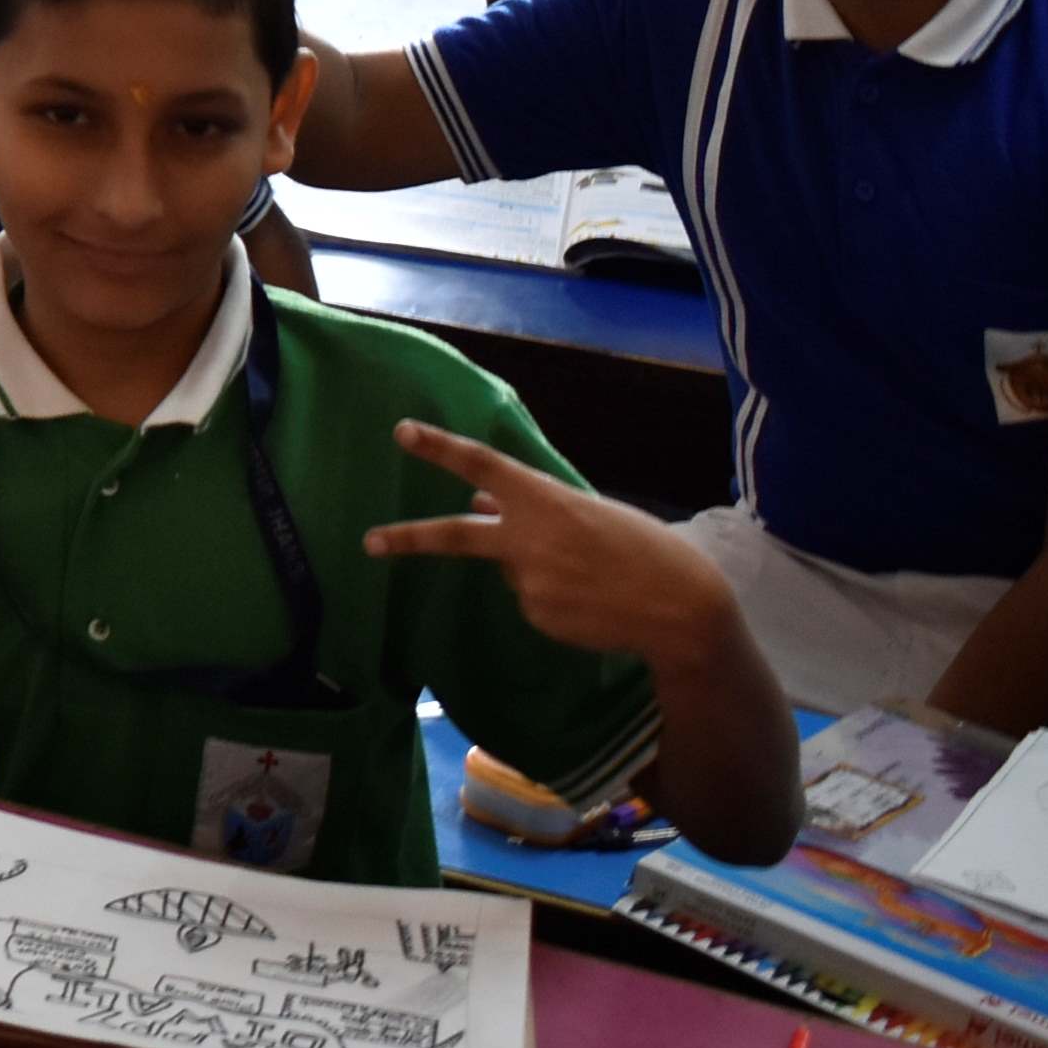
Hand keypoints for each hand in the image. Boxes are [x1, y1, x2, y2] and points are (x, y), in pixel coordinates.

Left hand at [363, 419, 751, 672]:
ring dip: (538, 570)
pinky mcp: (536, 616)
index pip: (482, 463)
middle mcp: (527, 538)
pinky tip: (589, 601)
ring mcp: (528, 581)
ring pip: (513, 571)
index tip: (403, 432)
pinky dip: (552, 598)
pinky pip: (531, 602)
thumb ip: (531, 508)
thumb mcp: (587, 513)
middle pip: (453, 536)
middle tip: (368, 542)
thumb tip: (477, 506)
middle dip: (407, 538)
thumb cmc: (641, 548)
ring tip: (590, 576)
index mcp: (545, 499)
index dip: (439, 447)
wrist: (679, 608)